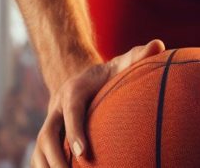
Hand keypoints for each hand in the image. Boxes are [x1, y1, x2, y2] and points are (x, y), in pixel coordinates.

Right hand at [31, 39, 165, 167]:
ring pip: (40, 147)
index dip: (75, 132)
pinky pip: (41, 154)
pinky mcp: (50, 132)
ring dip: (47, 166)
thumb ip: (139, 55)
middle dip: (55, 157)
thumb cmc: (113, 72)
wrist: (86, 76)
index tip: (83, 154)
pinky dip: (45, 167)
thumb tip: (159, 44)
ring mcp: (51, 121)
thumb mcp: (125, 61)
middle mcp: (57, 106)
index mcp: (75, 91)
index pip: (71, 112)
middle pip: (47, 134)